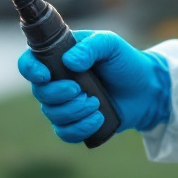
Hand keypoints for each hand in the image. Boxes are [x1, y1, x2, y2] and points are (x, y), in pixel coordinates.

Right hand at [17, 30, 170, 143]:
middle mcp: (59, 81)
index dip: (30, 69)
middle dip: (59, 94)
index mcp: (60, 57)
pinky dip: (80, 128)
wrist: (147, 89)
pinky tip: (97, 118)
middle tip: (81, 90)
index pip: (30, 62)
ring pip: (52, 115)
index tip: (45, 76)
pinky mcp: (77, 123)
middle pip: (40, 93)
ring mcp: (67, 104)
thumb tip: (70, 62)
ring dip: (73, 111)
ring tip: (96, 103)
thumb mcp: (111, 44)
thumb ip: (91, 46)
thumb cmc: (126, 62)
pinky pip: (65, 133)